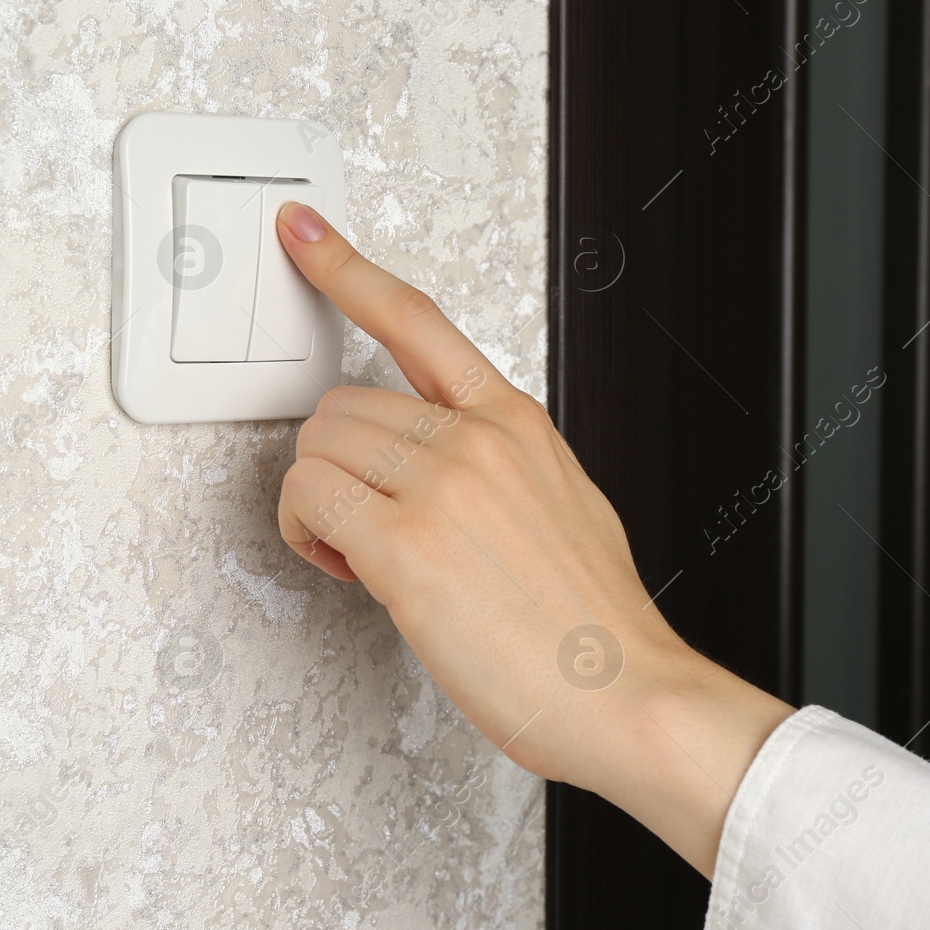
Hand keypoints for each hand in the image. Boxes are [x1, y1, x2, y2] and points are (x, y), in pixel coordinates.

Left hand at [273, 202, 793, 877]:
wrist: (627, 695)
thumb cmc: (592, 625)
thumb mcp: (563, 507)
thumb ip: (498, 470)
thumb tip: (436, 475)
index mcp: (515, 423)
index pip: (416, 320)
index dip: (346, 268)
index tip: (302, 234)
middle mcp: (475, 440)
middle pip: (338, 404)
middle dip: (333, 464)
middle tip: (360, 525)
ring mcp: (440, 487)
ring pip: (314, 447)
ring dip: (314, 501)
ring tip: (358, 554)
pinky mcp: (404, 545)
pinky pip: (306, 500)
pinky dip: (305, 533)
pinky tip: (347, 568)